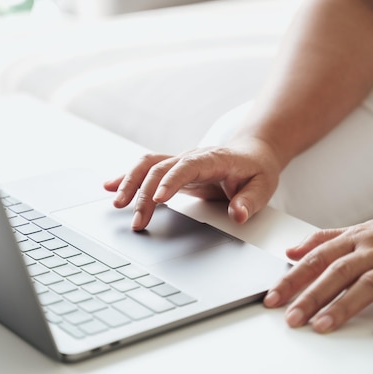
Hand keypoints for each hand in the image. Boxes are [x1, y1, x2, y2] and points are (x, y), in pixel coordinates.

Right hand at [103, 137, 281, 230]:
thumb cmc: (256, 171)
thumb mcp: (263, 187)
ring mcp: (179, 162)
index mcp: (213, 159)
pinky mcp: (172, 170)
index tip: (159, 199)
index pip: (188, 166)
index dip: (171, 181)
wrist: (252, 154)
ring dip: (130, 183)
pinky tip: (109, 187)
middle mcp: (191, 157)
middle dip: (145, 193)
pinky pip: (146, 169)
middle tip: (137, 220)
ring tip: (116, 204)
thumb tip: (238, 215)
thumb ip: (250, 201)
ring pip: (147, 165)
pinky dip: (127, 178)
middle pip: (160, 168)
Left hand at [263, 214, 372, 334]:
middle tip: (292, 317)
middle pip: (339, 272)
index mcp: (356, 237)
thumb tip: (290, 251)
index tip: (274, 297)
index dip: (293, 278)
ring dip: (344, 306)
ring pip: (370, 284)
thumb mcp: (359, 230)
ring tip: (322, 325)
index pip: (317, 258)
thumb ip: (323, 240)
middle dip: (312, 296)